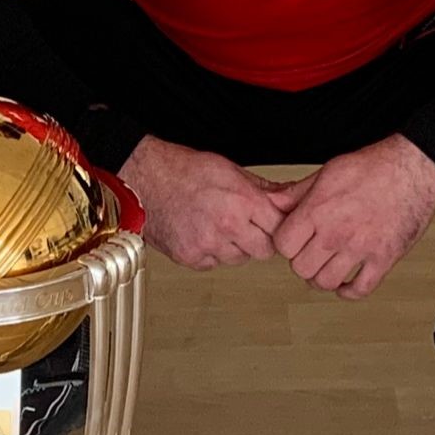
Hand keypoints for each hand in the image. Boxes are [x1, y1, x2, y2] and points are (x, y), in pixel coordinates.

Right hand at [118, 135, 286, 269]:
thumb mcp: (230, 170)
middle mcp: (226, 226)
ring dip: (235, 246)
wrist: (144, 180)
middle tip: (247, 225)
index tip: (273, 221)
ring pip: (240, 259)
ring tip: (219, 225)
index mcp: (241, 201)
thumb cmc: (182, 170)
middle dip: (260, 238)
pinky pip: (215, 264)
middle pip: (264, 250)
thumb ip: (264, 189)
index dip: (278, 224)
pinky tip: (203, 233)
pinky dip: (212, 253)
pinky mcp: (191, 258)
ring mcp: (208, 245)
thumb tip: (290, 196)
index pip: (280, 227)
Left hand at [266, 134, 434, 298]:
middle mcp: (337, 232)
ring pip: (326, 282)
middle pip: (301, 268)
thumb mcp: (327, 172)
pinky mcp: (384, 258)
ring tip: (327, 267)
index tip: (294, 241)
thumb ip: (296, 192)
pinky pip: (360, 289)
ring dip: (323, 278)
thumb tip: (271, 203)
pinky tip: (347, 282)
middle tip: (311, 253)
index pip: (283, 246)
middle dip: (303, 262)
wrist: (413, 168)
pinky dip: (350, 291)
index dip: (286, 244)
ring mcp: (361, 248)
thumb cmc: (374, 166)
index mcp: (319, 210)